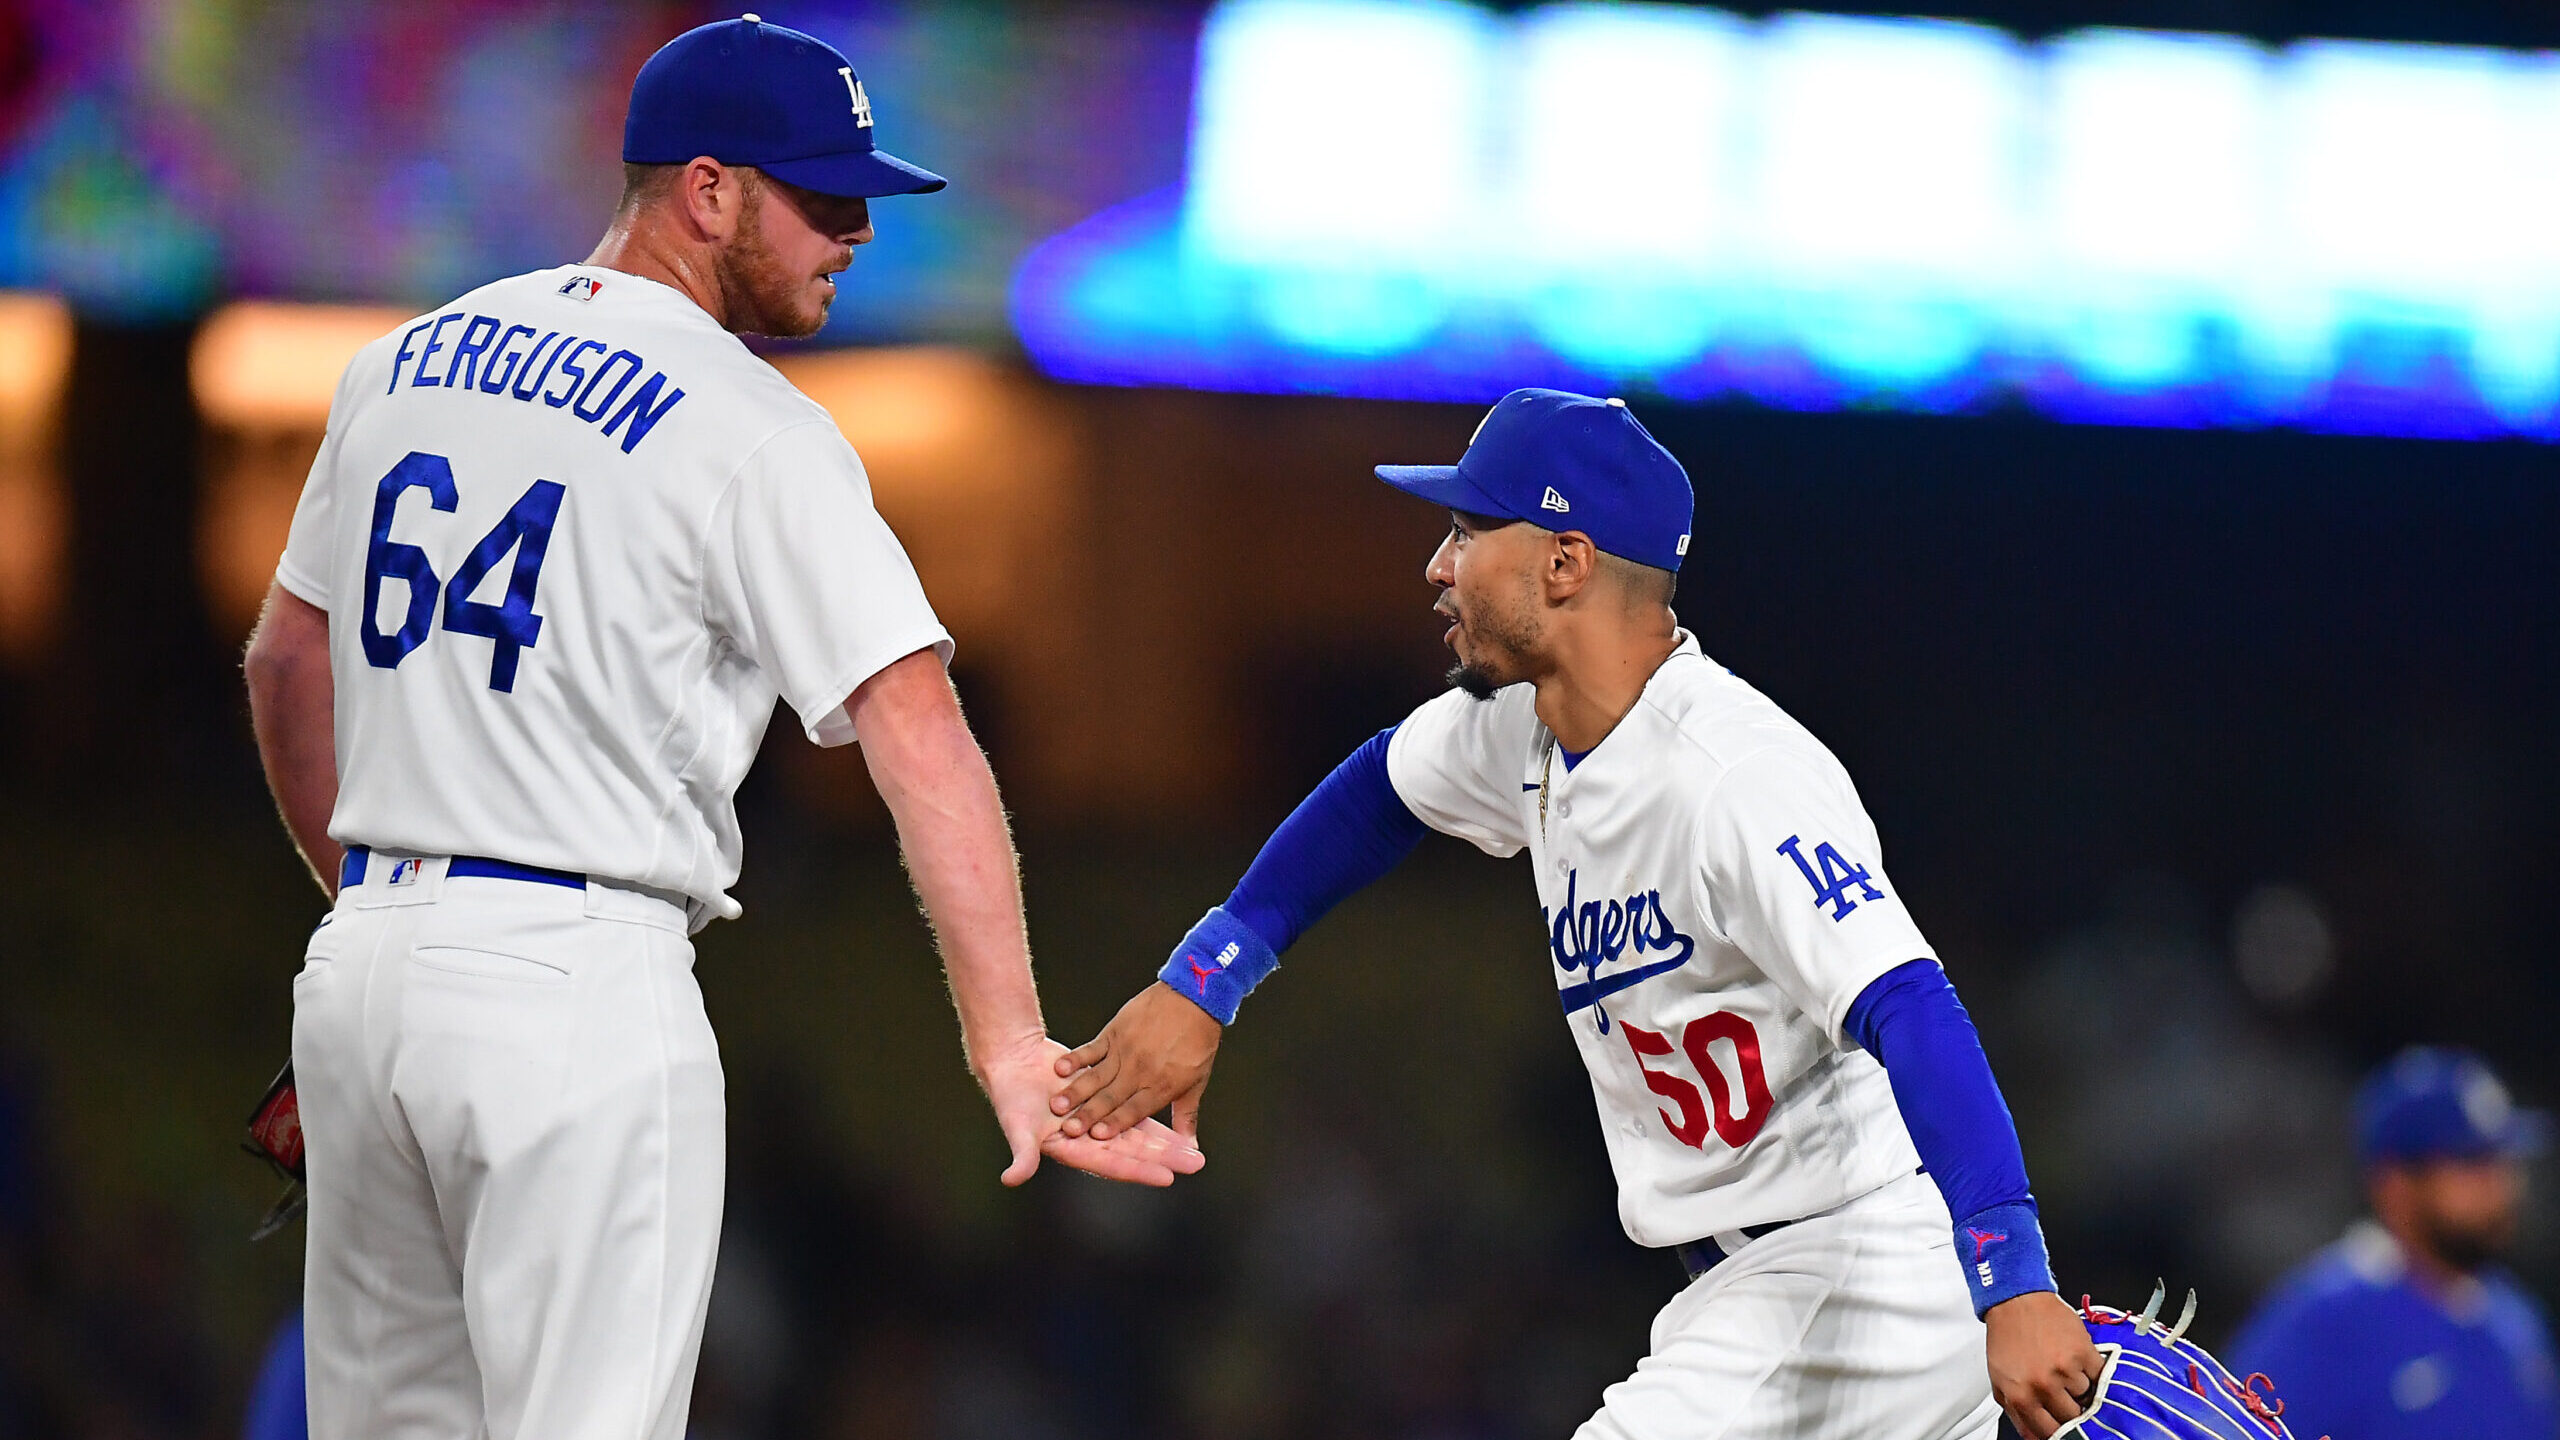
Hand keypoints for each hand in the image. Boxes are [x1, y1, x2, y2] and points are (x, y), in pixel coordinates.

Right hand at [975, 1031, 1204, 1187]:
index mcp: (1074, 1147)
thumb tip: (1012, 1179)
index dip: (1140, 1168)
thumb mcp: (1016, 1124)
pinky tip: (1178, 1109)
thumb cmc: (1008, 1096)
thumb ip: (1021, 1153)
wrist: (1010, 1059)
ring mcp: (1098, 1114)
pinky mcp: (1104, 1091)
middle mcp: (1090, 1135)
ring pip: (1137, 1126)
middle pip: (1133, 1148)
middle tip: (1195, 1163)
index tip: (1168, 1177)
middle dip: (1164, 1156)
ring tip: (1192, 1145)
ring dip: (1164, 1137)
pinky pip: (1133, 1102)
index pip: (1113, 1162)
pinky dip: (1153, 1106)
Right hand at [1050, 982, 1222, 1141]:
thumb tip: (1190, 1146)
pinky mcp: (1115, 1033)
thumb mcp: (1197, 1082)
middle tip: (1068, 1129)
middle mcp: (1140, 1072)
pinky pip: (1091, 1049)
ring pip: (1096, 1076)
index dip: (1115, 1124)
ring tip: (1056, 1105)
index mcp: (1160, 1087)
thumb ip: (1186, 1115)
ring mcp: (1125, 1052)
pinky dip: (1076, 1059)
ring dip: (1075, 1091)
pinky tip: (1059, 1068)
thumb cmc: (1198, 1041)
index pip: (1134, 1110)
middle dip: (1088, 1115)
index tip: (1096, 1136)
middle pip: (1110, 1097)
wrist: (1195, 997)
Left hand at [1986, 1291, 2103, 1438]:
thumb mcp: (1999, 1379)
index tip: (2066, 1430)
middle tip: (2064, 1393)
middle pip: (2072, 1417)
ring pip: (2087, 1396)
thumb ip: (2016, 1411)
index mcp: (2020, 1395)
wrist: (2016, 1301)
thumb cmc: (2007, 1337)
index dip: (2059, 1433)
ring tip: (2063, 1365)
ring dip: (2079, 1385)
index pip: (2048, 1432)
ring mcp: (2065, 1369)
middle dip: (2070, 1408)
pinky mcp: (2083, 1352)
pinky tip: (2075, 1357)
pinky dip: (2091, 1369)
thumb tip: (2035, 1436)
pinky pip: (2098, 1375)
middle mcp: (2043, 1385)